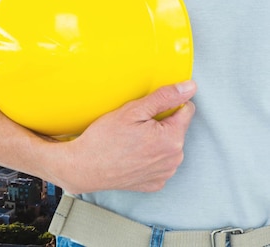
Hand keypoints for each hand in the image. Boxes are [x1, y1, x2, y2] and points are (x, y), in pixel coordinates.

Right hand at [53, 80, 196, 193]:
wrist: (83, 168)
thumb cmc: (103, 140)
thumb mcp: (132, 111)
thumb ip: (164, 97)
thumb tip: (189, 87)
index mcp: (172, 138)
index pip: (186, 110)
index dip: (166, 105)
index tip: (147, 111)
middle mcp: (174, 159)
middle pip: (176, 130)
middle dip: (160, 124)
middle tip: (133, 126)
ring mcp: (165, 173)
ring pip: (168, 147)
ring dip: (156, 142)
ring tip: (130, 142)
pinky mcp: (155, 183)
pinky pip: (159, 164)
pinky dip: (149, 158)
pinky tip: (131, 156)